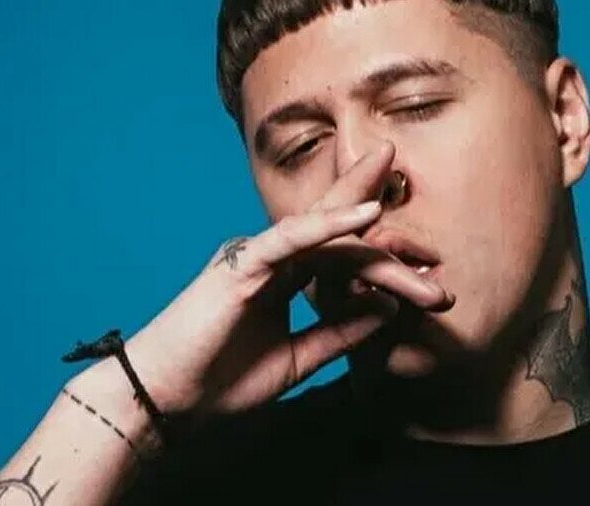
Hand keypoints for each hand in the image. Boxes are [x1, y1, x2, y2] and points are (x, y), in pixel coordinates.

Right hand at [122, 144, 451, 420]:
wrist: (166, 402)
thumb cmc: (219, 382)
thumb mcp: (300, 359)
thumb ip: (341, 332)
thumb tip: (388, 306)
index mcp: (283, 278)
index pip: (338, 251)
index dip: (378, 243)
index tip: (424, 258)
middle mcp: (272, 260)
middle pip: (332, 225)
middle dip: (373, 206)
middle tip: (408, 187)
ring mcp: (257, 259)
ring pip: (323, 234)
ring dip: (370, 231)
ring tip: (405, 217)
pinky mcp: (242, 266)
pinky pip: (292, 239)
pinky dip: (329, 225)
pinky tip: (364, 213)